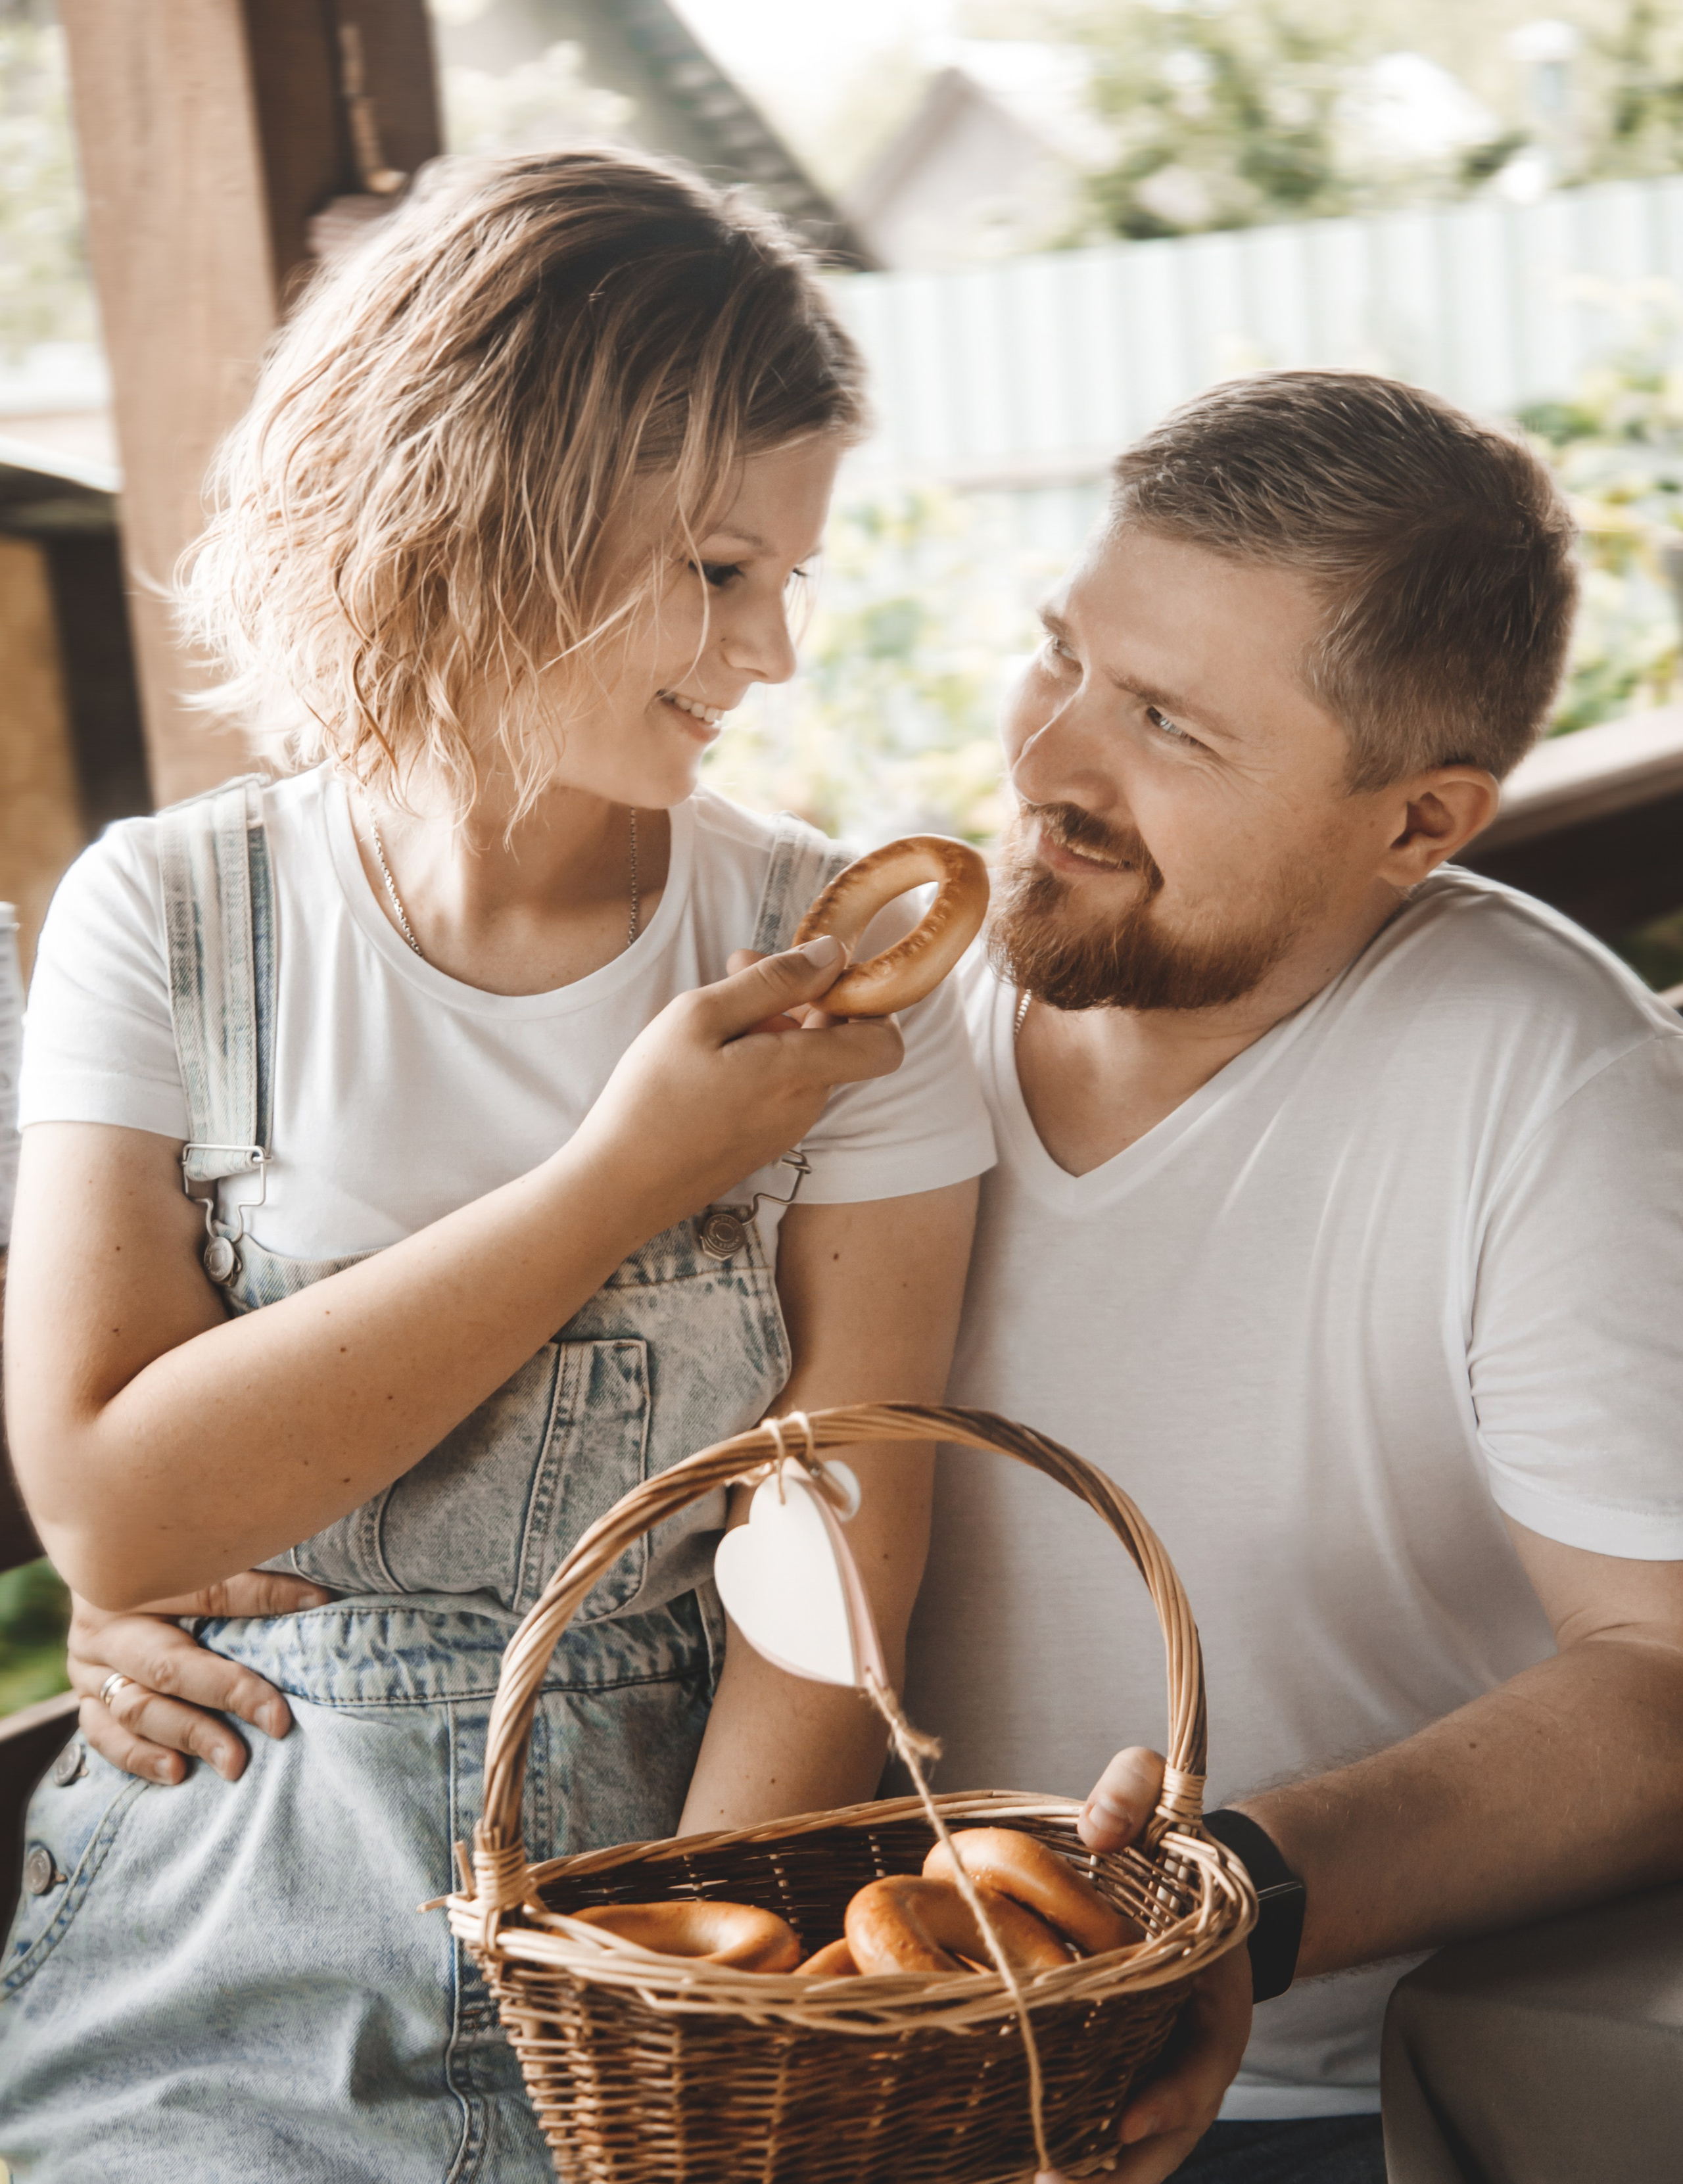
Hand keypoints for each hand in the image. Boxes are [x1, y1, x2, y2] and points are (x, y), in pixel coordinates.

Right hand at [67, 1569, 331, 1784]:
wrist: (98, 1576)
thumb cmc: (164, 1562)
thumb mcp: (195, 1556)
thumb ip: (244, 1570)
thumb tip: (317, 1592)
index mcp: (138, 1576)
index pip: (209, 1590)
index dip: (266, 1598)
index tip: (318, 1605)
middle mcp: (107, 1625)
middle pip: (169, 1664)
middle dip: (228, 1694)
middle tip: (278, 1722)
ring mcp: (90, 1667)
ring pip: (137, 1708)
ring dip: (191, 1735)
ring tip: (235, 1762)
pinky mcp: (85, 1700)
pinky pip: (105, 1736)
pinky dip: (140, 1756)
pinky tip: (177, 1771)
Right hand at [570, 936, 901, 1231]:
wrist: (618, 1188)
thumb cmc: (652, 1098)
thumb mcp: (703, 1015)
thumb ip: (774, 981)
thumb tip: (832, 954)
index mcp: (801, 1072)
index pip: (885, 1040)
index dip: (864, 999)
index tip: (814, 972)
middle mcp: (806, 1104)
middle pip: (835, 1038)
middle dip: (797, 995)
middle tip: (736, 966)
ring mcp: (785, 1128)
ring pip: (803, 1060)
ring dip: (770, 1024)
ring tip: (710, 1010)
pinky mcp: (762, 1142)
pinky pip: (779, 1087)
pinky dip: (756, 1059)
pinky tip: (705, 1053)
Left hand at [1043, 1747, 1253, 2182]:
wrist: (1196, 1881)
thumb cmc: (1174, 1846)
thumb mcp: (1162, 1799)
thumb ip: (1132, 1791)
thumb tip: (1095, 1825)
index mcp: (1213, 2000)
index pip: (1200, 2067)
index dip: (1169, 2099)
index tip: (1124, 2119)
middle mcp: (1189, 2053)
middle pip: (1164, 2136)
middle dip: (1116, 2171)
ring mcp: (1159, 2074)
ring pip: (1135, 2154)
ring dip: (1092, 2179)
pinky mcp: (1126, 2078)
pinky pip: (1108, 2139)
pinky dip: (1079, 2165)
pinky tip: (1018, 2174)